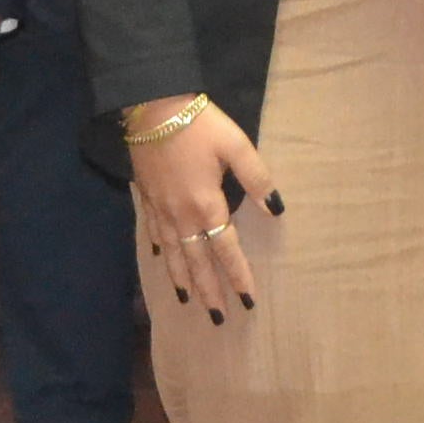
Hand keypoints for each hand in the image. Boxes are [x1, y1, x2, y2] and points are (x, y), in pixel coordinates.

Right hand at [127, 97, 277, 318]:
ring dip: (182, 279)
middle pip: (197, 261)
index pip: (226, 250)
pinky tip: (162, 258)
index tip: (247, 300)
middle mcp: (181, 215)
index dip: (238, 275)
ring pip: (173, 254)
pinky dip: (161, 251)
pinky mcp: (146, 197)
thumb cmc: (199, 123)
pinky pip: (155, 233)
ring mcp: (160, 208)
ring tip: (187, 301)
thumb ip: (257, 179)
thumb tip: (277, 210)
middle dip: (208, 291)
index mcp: (207, 205)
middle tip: (217, 317)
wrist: (151, 105)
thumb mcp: (237, 146)